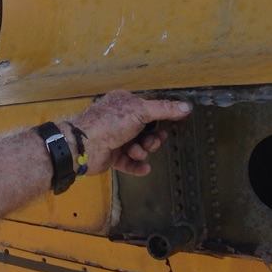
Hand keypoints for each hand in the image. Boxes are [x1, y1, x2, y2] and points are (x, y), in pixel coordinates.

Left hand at [69, 90, 191, 176]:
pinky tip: (144, 168)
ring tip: (136, 152)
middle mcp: (119, 120)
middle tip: (150, 143)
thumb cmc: (110, 123)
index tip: (171, 126)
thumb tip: (187, 107)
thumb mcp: (140, 111)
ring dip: (141, 151)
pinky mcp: (111, 156)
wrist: (84, 146)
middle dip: (151, 139)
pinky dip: (136, 166)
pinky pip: (129, 162)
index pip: (148, 109)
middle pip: (145, 131)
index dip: (160, 118)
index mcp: (124, 103)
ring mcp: (114, 138)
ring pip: (138, 147)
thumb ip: (164, 109)